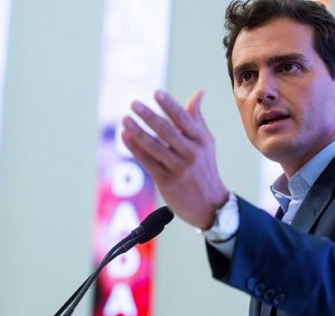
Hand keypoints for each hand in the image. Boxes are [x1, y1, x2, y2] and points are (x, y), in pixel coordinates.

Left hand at [121, 89, 228, 228]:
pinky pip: (148, 162)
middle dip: (149, 116)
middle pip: (167, 131)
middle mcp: (191, 153)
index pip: (184, 119)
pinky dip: (135, 148)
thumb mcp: (206, 142)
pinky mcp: (167, 182)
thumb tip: (199, 91)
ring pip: (155, 147)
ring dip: (138, 132)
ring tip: (125, 119)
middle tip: (133, 103)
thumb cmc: (205, 167)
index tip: (156, 92)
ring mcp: (179, 168)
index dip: (170, 105)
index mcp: (201, 141)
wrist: (210, 205)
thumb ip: (197, 118)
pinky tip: (125, 136)